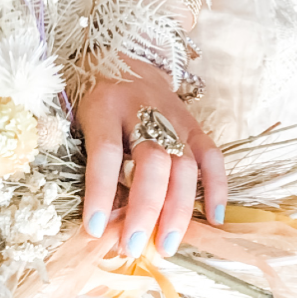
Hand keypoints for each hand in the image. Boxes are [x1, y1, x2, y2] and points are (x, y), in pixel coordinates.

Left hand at [75, 57, 227, 257]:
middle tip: (134, 246)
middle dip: (145, 209)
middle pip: (152, 162)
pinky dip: (216, 187)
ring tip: (167, 245)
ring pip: (184, 165)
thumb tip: (105, 220)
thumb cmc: (91, 97)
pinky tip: (212, 219)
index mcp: (104, 106)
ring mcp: (173, 115)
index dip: (101, 193)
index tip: (95, 229)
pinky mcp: (194, 121)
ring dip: (177, 210)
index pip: (106, 154)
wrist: (119, 51)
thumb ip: (94, 162)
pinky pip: (212, 156)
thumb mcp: (80, 121)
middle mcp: (142, 109)